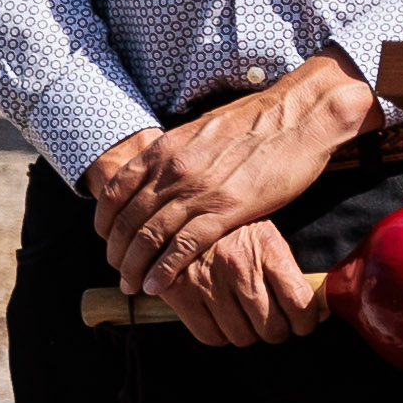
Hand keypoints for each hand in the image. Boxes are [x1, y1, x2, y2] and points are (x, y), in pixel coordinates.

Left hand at [98, 56, 371, 283]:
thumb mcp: (204, 130)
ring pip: (150, 236)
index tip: (106, 238)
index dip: (104, 220)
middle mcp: (174, 170)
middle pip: (128, 219)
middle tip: (116, 270)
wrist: (298, 117)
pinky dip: (165, 269)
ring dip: (135, 266)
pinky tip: (157, 285)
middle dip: (117, 251)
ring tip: (131, 284)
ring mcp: (199, 191)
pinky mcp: (227, 210)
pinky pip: (184, 246)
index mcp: (166, 148)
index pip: (116, 190)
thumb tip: (165, 168)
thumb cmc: (258, 122)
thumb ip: (178, 152)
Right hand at [151, 219, 322, 346]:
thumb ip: (292, 274)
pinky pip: (211, 337)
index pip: (298, 303)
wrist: (181, 215)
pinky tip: (222, 320)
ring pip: (243, 337)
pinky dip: (220, 335)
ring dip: (249, 334)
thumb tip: (319, 313)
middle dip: (278, 331)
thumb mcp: (266, 238)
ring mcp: (208, 283)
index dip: (305, 323)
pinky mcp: (181, 295)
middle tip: (273, 323)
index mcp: (267, 250)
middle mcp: (239, 268)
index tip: (303, 324)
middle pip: (272, 328)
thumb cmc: (232, 231)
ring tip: (246, 318)